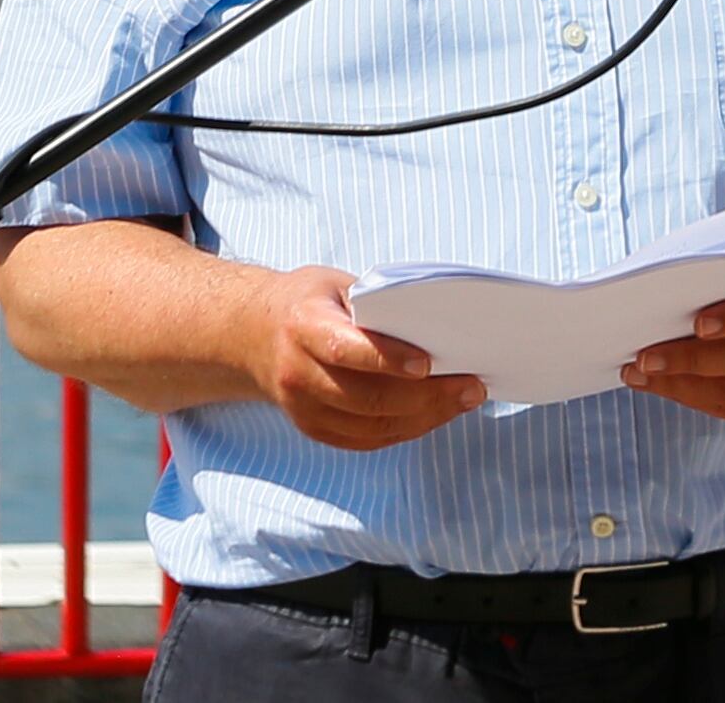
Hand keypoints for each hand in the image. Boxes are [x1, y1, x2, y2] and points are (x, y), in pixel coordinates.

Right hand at [235, 266, 485, 451]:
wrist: (252, 335)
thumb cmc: (307, 302)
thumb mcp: (335, 285)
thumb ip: (374, 304)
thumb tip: (434, 324)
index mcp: (303, 326)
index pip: (345, 349)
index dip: (387, 359)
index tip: (428, 363)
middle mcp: (297, 373)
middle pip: (366, 397)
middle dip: (426, 396)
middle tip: (472, 386)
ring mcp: (303, 408)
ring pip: (372, 425)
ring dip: (425, 417)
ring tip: (465, 400)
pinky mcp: (313, 429)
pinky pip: (366, 439)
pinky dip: (406, 429)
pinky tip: (435, 414)